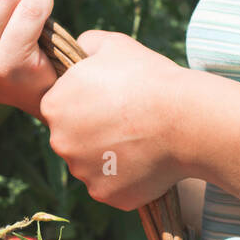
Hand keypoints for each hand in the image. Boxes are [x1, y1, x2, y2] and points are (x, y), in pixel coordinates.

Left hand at [39, 30, 188, 210]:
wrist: (185, 119)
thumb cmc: (149, 78)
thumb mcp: (114, 46)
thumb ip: (86, 44)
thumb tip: (79, 49)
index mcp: (54, 105)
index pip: (61, 108)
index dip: (86, 104)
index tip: (111, 101)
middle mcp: (60, 142)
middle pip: (72, 139)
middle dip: (93, 132)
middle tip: (127, 122)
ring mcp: (82, 172)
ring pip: (91, 165)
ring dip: (109, 157)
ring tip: (140, 141)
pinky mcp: (105, 194)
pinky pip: (111, 187)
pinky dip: (126, 178)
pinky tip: (147, 162)